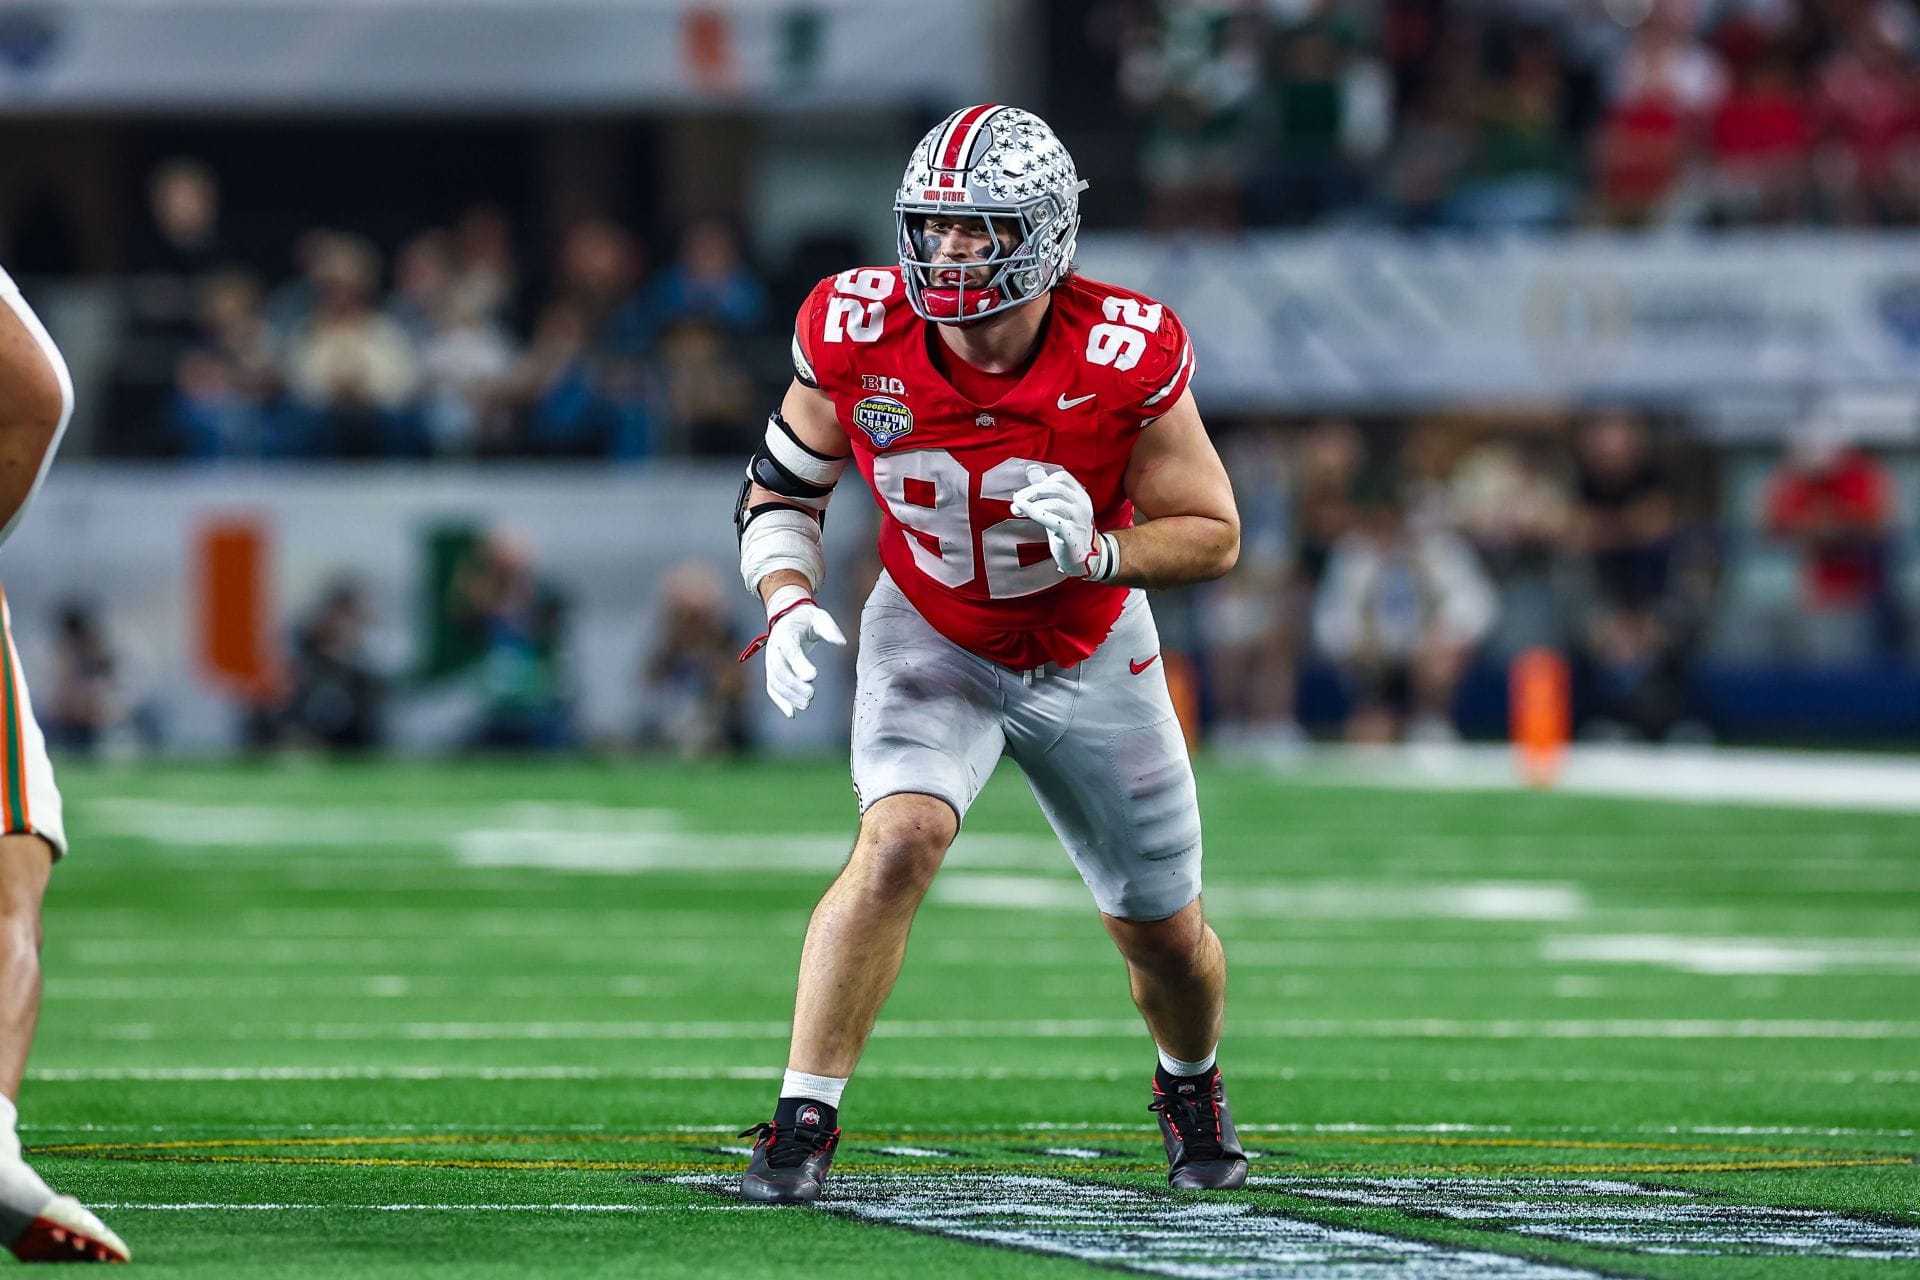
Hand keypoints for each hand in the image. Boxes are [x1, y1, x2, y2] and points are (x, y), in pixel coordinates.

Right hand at [760, 594, 845, 717]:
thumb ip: (830, 629)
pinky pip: (772, 688)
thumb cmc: (806, 619)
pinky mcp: (772, 671)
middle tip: (811, 695)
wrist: (786, 617)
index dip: (799, 664)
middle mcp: (774, 649)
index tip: (813, 676)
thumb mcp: (819, 617)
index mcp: (785, 634)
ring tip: (806, 704)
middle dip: (794, 685)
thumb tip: (842, 643)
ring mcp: (771, 661)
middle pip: (779, 670)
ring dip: (788, 696)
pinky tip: (792, 713)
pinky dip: (780, 701)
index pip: (790, 651)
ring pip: (775, 681)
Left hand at [1010, 464, 1111, 579]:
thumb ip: (1047, 491)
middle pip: (1055, 487)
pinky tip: (1023, 511)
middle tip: (1016, 499)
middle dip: (1032, 491)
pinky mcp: (1071, 534)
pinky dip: (1034, 512)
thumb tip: (1031, 470)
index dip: (1040, 482)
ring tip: (1016, 509)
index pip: (1061, 478)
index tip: (1026, 493)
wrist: (1083, 559)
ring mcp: (1079, 519)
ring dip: (1031, 503)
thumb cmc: (1068, 531)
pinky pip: (1052, 520)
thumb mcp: (1059, 508)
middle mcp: (1082, 504)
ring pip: (1054, 502)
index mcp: (1081, 495)